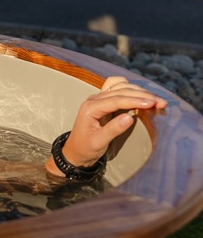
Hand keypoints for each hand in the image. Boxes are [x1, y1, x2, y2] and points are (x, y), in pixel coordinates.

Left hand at [47, 76, 167, 175]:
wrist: (76, 151)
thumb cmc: (85, 148)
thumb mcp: (98, 143)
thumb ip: (113, 130)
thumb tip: (130, 118)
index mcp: (90, 108)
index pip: (116, 100)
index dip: (135, 101)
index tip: (152, 104)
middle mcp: (94, 99)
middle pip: (121, 91)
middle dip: (143, 95)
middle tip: (161, 103)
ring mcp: (99, 98)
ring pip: (121, 86)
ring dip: (140, 91)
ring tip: (157, 100)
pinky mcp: (105, 101)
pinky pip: (118, 87)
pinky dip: (132, 88)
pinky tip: (143, 94)